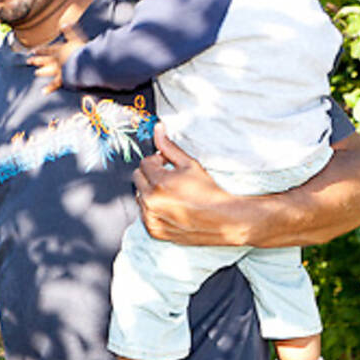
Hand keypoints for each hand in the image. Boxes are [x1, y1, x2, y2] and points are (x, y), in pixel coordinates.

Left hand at [26, 31, 82, 92]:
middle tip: (28, 61)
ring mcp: (59, 69)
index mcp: (60, 50)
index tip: (33, 51)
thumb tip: (64, 23)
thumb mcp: (76, 37)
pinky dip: (49, 88)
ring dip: (42, 71)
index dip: (41, 50)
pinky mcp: (64, 78)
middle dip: (37, 60)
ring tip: (36, 73)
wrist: (83, 62)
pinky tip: (43, 91)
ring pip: (49, 70)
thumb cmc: (82, 49)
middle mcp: (57, 60)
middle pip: (46, 60)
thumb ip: (70, 30)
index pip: (48, 50)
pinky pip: (55, 84)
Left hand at [133, 125, 249, 245]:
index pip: (144, 163)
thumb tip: (157, 128)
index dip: (157, 162)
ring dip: (150, 193)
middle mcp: (151, 201)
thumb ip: (169, 147)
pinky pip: (144, 215)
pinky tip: (172, 208)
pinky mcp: (154, 231)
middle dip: (151, 175)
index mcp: (159, 182)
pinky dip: (153, 210)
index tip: (168, 165)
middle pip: (137, 179)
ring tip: (172, 195)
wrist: (222, 220)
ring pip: (139, 197)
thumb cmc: (208, 191)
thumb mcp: (190, 164)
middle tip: (169, 178)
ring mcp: (151, 218)